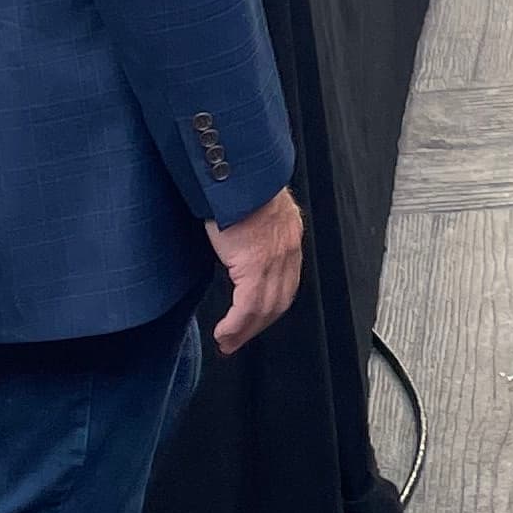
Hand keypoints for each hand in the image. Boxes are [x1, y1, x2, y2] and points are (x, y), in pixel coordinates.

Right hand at [207, 185, 305, 353]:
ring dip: (244, 331)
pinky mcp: (255, 265)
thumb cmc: (239, 181)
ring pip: (264, 309)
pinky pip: (247, 307)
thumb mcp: (253, 207)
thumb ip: (252, 228)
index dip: (271, 305)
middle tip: (237, 341)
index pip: (286, 281)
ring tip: (227, 343)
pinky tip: (223, 333)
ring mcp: (274, 259)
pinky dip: (235, 325)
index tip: (255, 319)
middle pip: (279, 301)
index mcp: (288, 235)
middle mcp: (287, 250)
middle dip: (258, 326)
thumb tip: (236, 239)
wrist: (238, 169)